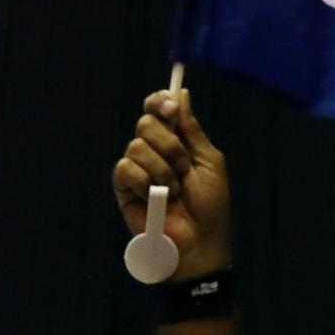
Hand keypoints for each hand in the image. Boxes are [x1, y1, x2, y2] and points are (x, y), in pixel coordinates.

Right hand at [112, 88, 229, 279]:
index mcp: (174, 141)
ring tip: (174, 191)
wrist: (199, 241)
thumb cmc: (210, 205)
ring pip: (136, 146)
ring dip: (161, 169)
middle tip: (183, 168)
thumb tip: (180, 93)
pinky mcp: (124, 189)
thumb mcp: (209, 160)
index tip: (171, 110)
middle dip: (169, 144)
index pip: (156, 109)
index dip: (160, 102)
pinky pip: (125, 169)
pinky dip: (143, 181)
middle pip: (145, 123)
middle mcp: (153, 152)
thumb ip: (192, 128)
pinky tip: (154, 197)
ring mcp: (137, 170)